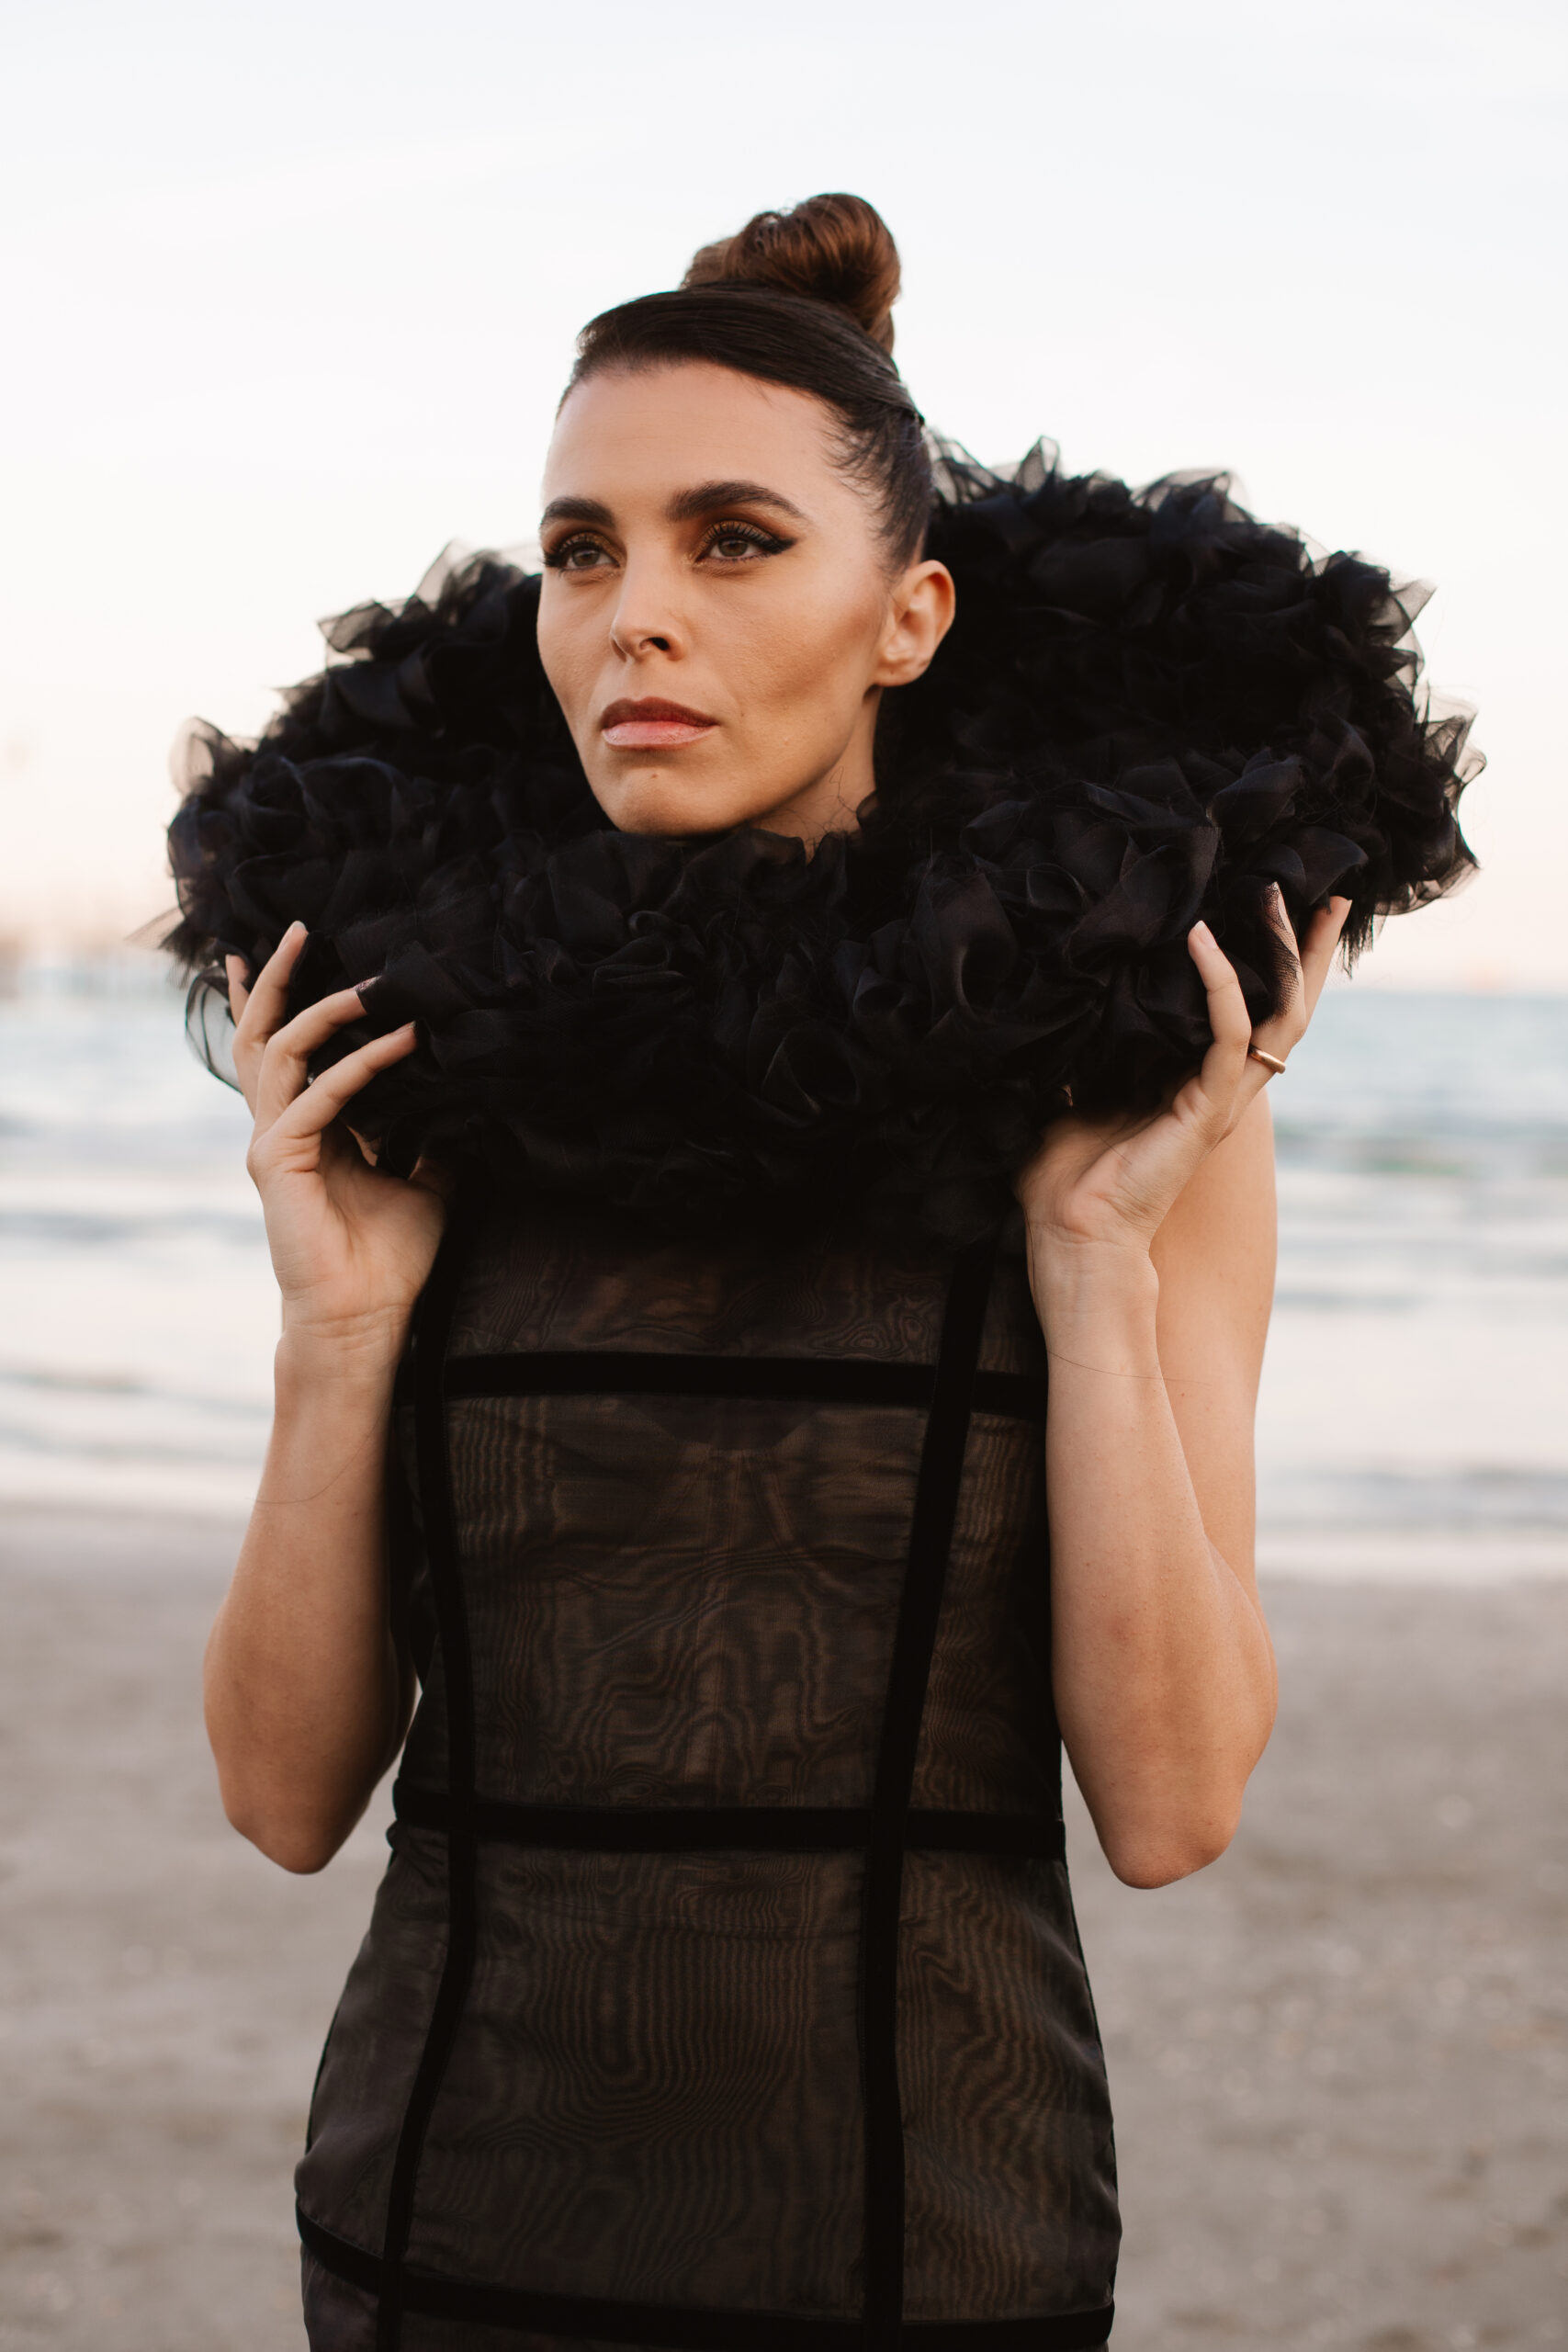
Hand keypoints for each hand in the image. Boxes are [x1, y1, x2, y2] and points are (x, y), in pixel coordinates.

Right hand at [228, 923, 446, 1357]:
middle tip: (295, 928)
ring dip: (321, 1008)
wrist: (366, 1319)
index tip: (293, 950)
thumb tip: (470, 1097)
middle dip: (274, 979)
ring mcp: (273, 1142)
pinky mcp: (279, 1162)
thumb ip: (434, 1136)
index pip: (284, 1049)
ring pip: (279, 1052)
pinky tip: (400, 1042)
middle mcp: (280, 1127)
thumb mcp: (428, 1182)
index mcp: (306, 1127)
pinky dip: (359, 1065)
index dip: (279, 1000)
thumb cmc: (390, 1259)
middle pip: (262, 1035)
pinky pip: (320, 1097)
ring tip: (366, 980)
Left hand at [1016, 891, 1351, 1260]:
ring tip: (1277, 890)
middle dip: (1306, 947)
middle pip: (1289, 1006)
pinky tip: (1200, 937)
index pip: (1253, 1010)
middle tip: (1325, 886)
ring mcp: (1222, 1099)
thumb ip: (1084, 1044)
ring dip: (1283, 950)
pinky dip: (1220, 983)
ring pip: (1279, 1013)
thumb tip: (1059, 989)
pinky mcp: (1208, 1110)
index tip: (1272, 903)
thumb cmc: (1065, 1177)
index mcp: (1198, 1083)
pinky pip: (1230, 1033)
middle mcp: (1223, 1088)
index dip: (1269, 962)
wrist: (1070, 1236)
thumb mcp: (1073, 1088)